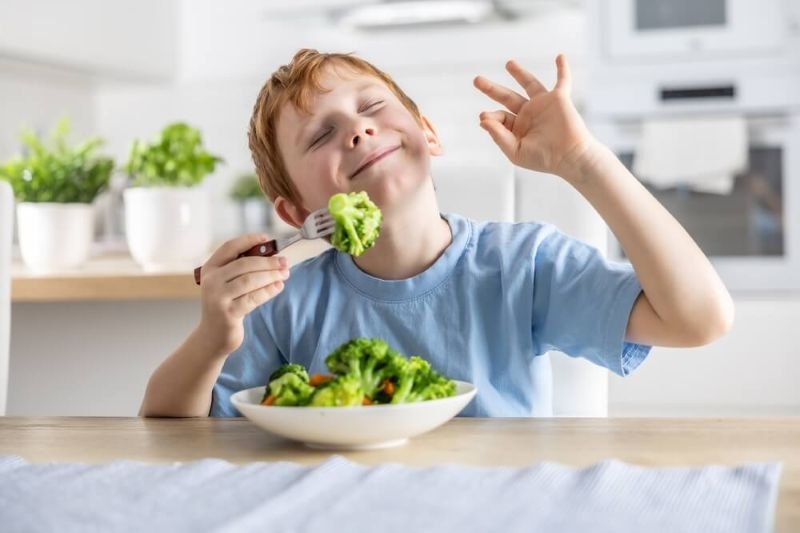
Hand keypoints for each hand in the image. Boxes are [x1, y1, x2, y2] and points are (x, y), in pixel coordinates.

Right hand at [195, 234, 289, 355]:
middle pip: (244, 264)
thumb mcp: (227, 283)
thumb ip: (242, 269)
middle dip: (268, 262)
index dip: (249, 240)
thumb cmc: (226, 304)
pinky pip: (253, 298)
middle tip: (284, 262)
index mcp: (210, 268)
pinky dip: (269, 290)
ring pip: (250, 280)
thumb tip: (273, 256)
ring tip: (284, 274)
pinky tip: (278, 287)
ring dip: (271, 275)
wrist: (213, 335)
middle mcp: (211, 281)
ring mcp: (218, 297)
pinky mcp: (228, 312)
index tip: (267, 239)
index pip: (229, 247)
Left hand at [473, 54, 596, 181]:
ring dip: (520, 73)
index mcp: (517, 128)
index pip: (499, 116)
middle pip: (507, 97)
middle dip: (492, 89)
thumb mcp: (515, 151)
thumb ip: (498, 135)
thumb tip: (482, 119)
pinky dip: (562, 69)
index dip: (491, 115)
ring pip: (529, 84)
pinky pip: (562, 80)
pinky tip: (560, 57)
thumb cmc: (543, 159)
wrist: (569, 157)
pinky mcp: (558, 98)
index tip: (485, 116)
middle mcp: (528, 115)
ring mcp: (543, 105)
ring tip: (508, 64)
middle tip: (477, 80)